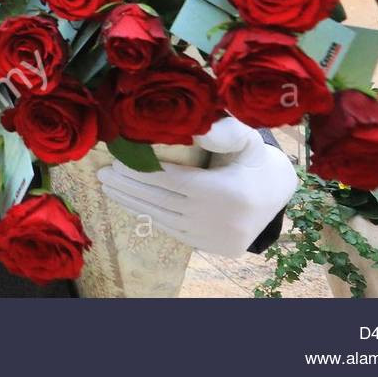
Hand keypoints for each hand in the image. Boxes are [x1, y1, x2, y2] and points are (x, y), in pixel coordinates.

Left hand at [95, 117, 297, 256]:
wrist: (276, 194)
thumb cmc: (252, 158)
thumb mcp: (247, 139)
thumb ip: (225, 131)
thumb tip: (197, 129)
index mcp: (228, 192)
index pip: (174, 181)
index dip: (142, 170)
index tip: (116, 160)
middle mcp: (221, 220)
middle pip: (163, 201)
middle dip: (128, 186)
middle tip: (101, 174)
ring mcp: (216, 237)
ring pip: (164, 218)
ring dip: (133, 202)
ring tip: (108, 187)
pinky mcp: (212, 247)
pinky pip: (173, 230)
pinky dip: (150, 215)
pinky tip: (131, 202)